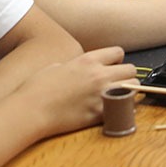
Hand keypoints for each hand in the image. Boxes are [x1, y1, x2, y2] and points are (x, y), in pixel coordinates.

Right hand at [17, 46, 135, 134]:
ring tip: (119, 98)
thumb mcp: (56, 66)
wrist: (31, 110)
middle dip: (126, 76)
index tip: (112, 67)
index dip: (117, 60)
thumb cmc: (37, 88)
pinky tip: (114, 111)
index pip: (118, 52)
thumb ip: (75, 66)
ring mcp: (102, 94)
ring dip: (129, 92)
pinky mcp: (100, 114)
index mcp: (88, 60)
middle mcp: (99, 75)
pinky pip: (124, 108)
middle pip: (131, 70)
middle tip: (117, 84)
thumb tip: (80, 71)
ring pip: (134, 89)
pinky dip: (122, 110)